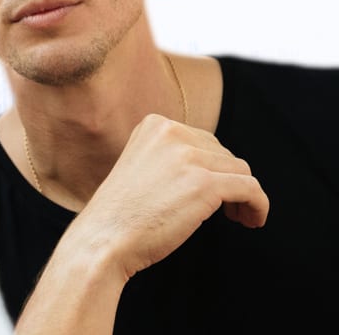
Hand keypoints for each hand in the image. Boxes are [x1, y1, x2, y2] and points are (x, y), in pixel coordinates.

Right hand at [76, 112, 269, 280]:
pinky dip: (258, 205)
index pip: (204, 140)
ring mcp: (188, 156)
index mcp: (154, 125)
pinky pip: (251, 188)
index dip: (213, 168)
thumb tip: (214, 164)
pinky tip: (252, 220)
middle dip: (229, 181)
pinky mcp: (205, 183)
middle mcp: (171, 132)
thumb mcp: (141, 167)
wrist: (104, 237)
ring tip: (238, 217)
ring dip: (245, 195)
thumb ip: (170, 157)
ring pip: (240, 170)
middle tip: (228, 210)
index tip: (214, 191)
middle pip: (224, 154)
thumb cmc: (121, 214)